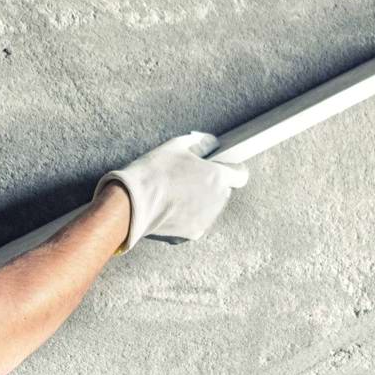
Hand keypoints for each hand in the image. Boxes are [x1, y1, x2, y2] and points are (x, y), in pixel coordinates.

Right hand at [98, 132, 249, 251]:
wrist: (134, 203)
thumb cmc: (155, 172)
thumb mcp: (177, 145)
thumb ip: (201, 142)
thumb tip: (212, 144)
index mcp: (217, 176)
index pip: (241, 175)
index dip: (233, 170)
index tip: (224, 168)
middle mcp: (217, 199)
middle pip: (224, 190)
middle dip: (213, 184)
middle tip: (190, 178)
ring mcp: (207, 218)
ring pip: (211, 206)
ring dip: (202, 200)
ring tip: (178, 193)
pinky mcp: (194, 232)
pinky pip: (198, 220)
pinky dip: (190, 215)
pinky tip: (173, 207)